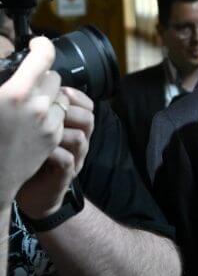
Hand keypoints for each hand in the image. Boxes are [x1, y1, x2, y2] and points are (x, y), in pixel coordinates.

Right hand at [0, 37, 63, 209]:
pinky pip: (59, 116)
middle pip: (53, 76)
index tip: (38, 43)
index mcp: (14, 94)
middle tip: (25, 83)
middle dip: (40, 76)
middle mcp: (37, 106)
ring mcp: (48, 123)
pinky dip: (50, 114)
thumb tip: (6, 61)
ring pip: (58, 96)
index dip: (42, 45)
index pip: (43, 57)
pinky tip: (32, 121)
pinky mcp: (54, 138)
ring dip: (47, 96)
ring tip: (27, 105)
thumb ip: (3, 83)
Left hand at [16, 87, 94, 218]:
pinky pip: (67, 160)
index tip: (55, 92)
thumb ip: (43, 110)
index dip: (74, 95)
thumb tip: (36, 83)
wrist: (34, 193)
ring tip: (41, 131)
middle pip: (88, 118)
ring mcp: (75, 159)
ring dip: (60, 131)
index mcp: (76, 127)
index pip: (87, 105)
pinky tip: (39, 151)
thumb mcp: (39, 129)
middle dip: (66, 111)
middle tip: (46, 111)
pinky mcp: (65, 176)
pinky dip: (53, 153)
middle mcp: (80, 142)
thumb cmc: (32, 157)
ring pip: (81, 137)